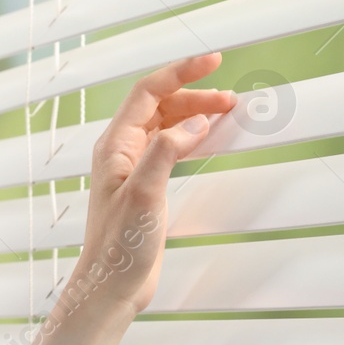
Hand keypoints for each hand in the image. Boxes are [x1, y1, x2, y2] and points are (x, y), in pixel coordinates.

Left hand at [68, 53, 236, 318]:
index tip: (214, 60)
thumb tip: (194, 122)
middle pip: (160, 106)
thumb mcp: (145, 193)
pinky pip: (171, 148)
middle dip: (194, 95)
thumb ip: (165, 152)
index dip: (181, 72)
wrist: (112, 284)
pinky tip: (210, 139)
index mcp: (114, 146)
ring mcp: (132, 168)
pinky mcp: (145, 186)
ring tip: (227, 113)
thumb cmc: (120, 245)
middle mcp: (120, 152)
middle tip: (231, 100)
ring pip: (166, 126)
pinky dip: (192, 137)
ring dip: (195, 115)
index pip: (148, 92)